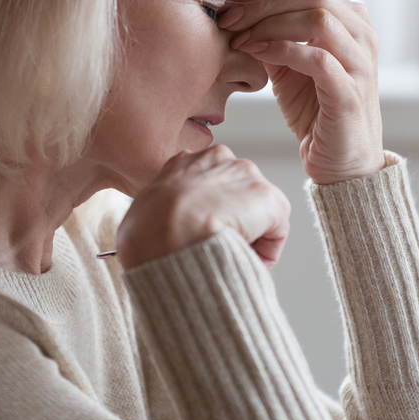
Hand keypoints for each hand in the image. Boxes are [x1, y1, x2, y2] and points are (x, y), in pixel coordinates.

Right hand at [116, 145, 290, 269]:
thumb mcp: (142, 216)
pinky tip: (247, 260)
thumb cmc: (145, 233)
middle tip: (221, 250)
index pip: (207, 186)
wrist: (164, 234)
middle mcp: (217, 159)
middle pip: (236, 195)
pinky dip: (267, 250)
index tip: (204, 238)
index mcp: (183, 162)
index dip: (209, 216)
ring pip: (258, 211)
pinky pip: (276, 230)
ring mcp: (244, 175)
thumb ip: (161, 217)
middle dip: (234, 223)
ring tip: (232, 258)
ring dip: (250, 235)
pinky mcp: (267, 197)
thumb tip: (164, 237)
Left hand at [218, 0, 383, 184]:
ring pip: (318, 19)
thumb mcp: (288, 67)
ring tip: (240, 39)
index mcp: (351, 21)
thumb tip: (238, 12)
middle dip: (264, 2)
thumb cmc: (315, 111)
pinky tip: (255, 54)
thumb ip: (272, 37)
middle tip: (230, 18)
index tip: (230, 6)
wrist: (341, 162)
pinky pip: (317, 59)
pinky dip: (281, 51)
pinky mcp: (350, 93)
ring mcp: (361, 63)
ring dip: (270, 24)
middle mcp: (362, 36)